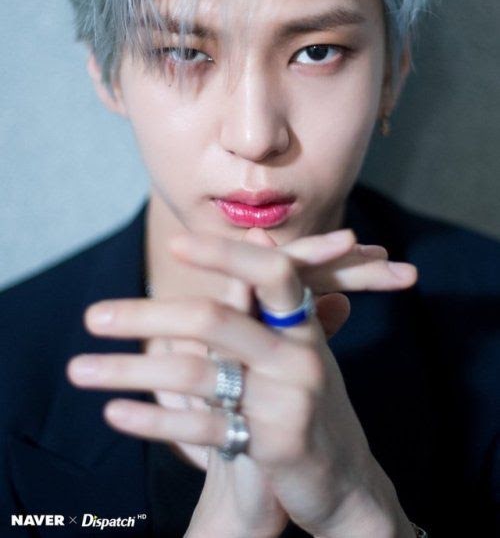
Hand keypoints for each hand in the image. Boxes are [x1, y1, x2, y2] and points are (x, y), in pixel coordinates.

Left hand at [67, 227, 416, 536]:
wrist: (342, 480)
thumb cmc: (303, 399)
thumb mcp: (294, 345)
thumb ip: (270, 298)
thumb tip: (262, 235)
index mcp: (302, 324)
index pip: (270, 272)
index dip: (225, 254)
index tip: (174, 244)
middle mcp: (299, 355)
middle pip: (216, 320)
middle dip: (148, 315)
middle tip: (92, 317)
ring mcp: (288, 401)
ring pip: (198, 375)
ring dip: (130, 370)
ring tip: (79, 370)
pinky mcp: (275, 445)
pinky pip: (204, 427)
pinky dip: (154, 420)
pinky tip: (115, 413)